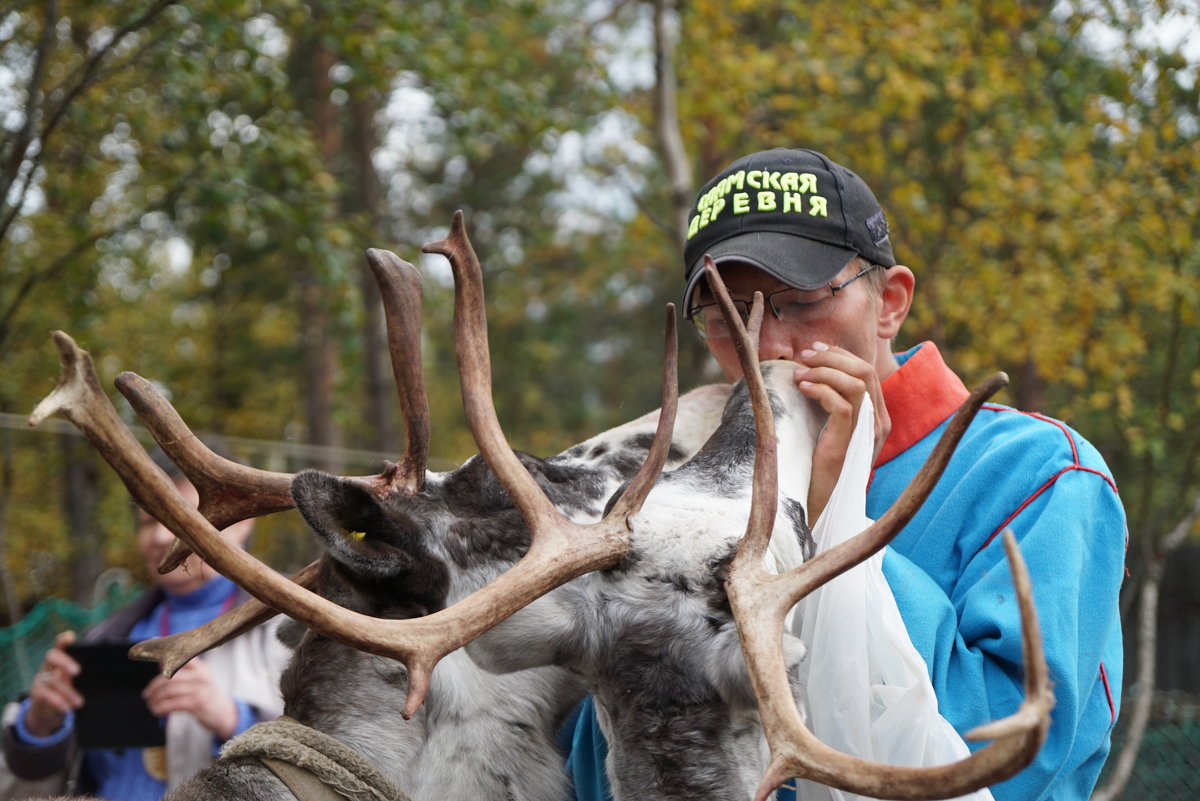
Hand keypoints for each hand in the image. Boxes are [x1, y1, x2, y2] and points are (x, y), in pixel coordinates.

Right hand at [24, 631, 84, 737]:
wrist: (47, 711)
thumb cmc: (68, 689)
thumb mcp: (77, 680)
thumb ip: (88, 673)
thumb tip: (117, 669)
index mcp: (60, 658)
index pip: (60, 645)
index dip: (63, 640)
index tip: (71, 636)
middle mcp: (48, 666)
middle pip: (52, 656)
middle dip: (65, 662)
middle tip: (78, 671)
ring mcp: (41, 679)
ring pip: (52, 680)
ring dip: (68, 691)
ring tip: (79, 702)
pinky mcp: (38, 695)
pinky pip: (46, 696)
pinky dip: (58, 702)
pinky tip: (67, 708)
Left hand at [143, 658, 238, 740]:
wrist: (223, 713)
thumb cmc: (207, 695)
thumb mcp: (198, 680)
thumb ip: (181, 672)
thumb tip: (160, 663)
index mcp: (200, 667)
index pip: (182, 657)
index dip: (167, 655)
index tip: (154, 655)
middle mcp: (200, 675)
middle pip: (169, 677)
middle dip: (154, 686)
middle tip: (146, 694)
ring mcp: (199, 689)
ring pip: (169, 691)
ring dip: (156, 699)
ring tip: (151, 704)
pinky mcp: (197, 703)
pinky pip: (173, 704)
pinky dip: (161, 708)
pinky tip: (157, 711)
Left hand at [794, 342, 890, 522]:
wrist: (822, 504)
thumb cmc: (819, 466)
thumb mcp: (829, 428)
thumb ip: (831, 404)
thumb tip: (810, 372)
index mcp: (875, 416)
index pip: (866, 371)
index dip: (840, 355)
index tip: (813, 350)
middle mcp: (877, 422)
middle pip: (864, 370)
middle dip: (831, 357)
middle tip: (803, 357)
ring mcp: (865, 432)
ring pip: (856, 383)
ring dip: (824, 371)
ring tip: (798, 374)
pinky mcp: (848, 442)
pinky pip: (842, 404)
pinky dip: (820, 390)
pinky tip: (802, 390)